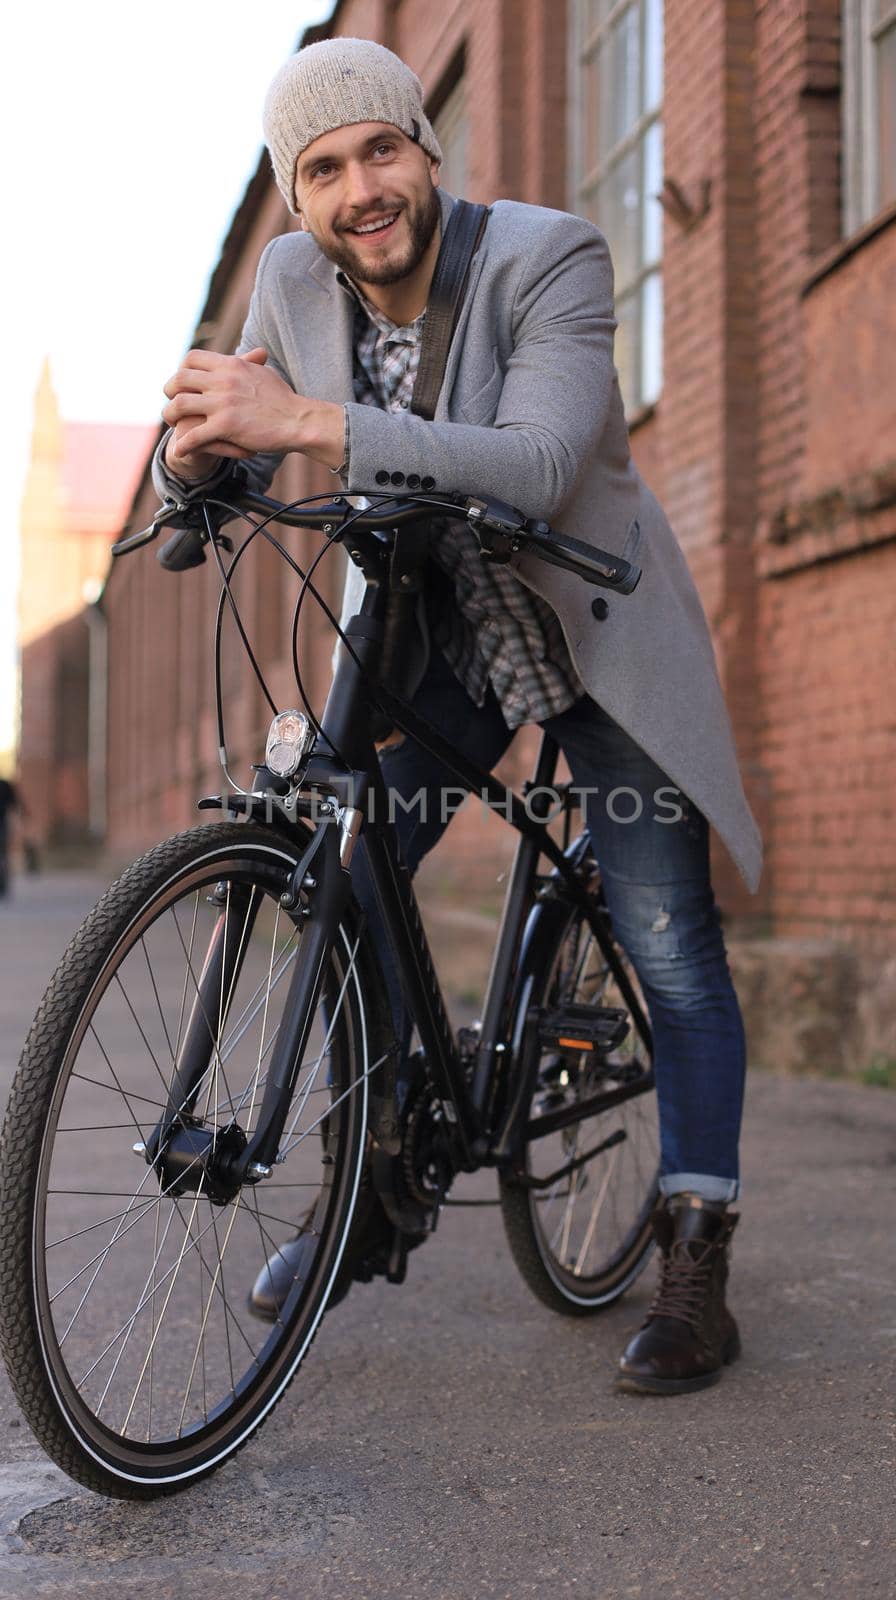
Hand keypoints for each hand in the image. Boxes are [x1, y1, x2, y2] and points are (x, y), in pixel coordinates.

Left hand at [162, 347, 345, 470]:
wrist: (298, 421)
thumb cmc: (284, 400)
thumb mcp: (262, 373)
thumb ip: (246, 364)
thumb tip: (246, 356)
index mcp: (231, 365)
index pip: (191, 358)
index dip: (181, 370)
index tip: (183, 383)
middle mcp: (222, 380)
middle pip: (179, 379)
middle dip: (169, 392)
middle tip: (171, 403)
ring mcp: (222, 403)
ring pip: (179, 405)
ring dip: (170, 416)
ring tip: (173, 425)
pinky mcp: (225, 426)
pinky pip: (193, 436)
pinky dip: (183, 445)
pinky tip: (180, 450)